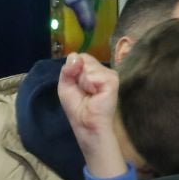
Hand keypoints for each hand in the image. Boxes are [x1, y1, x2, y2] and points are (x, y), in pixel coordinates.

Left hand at [59, 53, 127, 179]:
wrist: (86, 123)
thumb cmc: (77, 107)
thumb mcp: (65, 85)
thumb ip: (67, 69)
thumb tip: (76, 57)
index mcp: (92, 69)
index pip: (80, 56)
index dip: (73, 68)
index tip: (75, 83)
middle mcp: (102, 69)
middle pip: (84, 58)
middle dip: (77, 74)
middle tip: (83, 90)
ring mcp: (109, 74)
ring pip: (88, 66)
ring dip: (83, 81)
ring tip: (90, 94)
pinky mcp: (113, 81)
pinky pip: (94, 75)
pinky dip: (89, 85)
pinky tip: (95, 94)